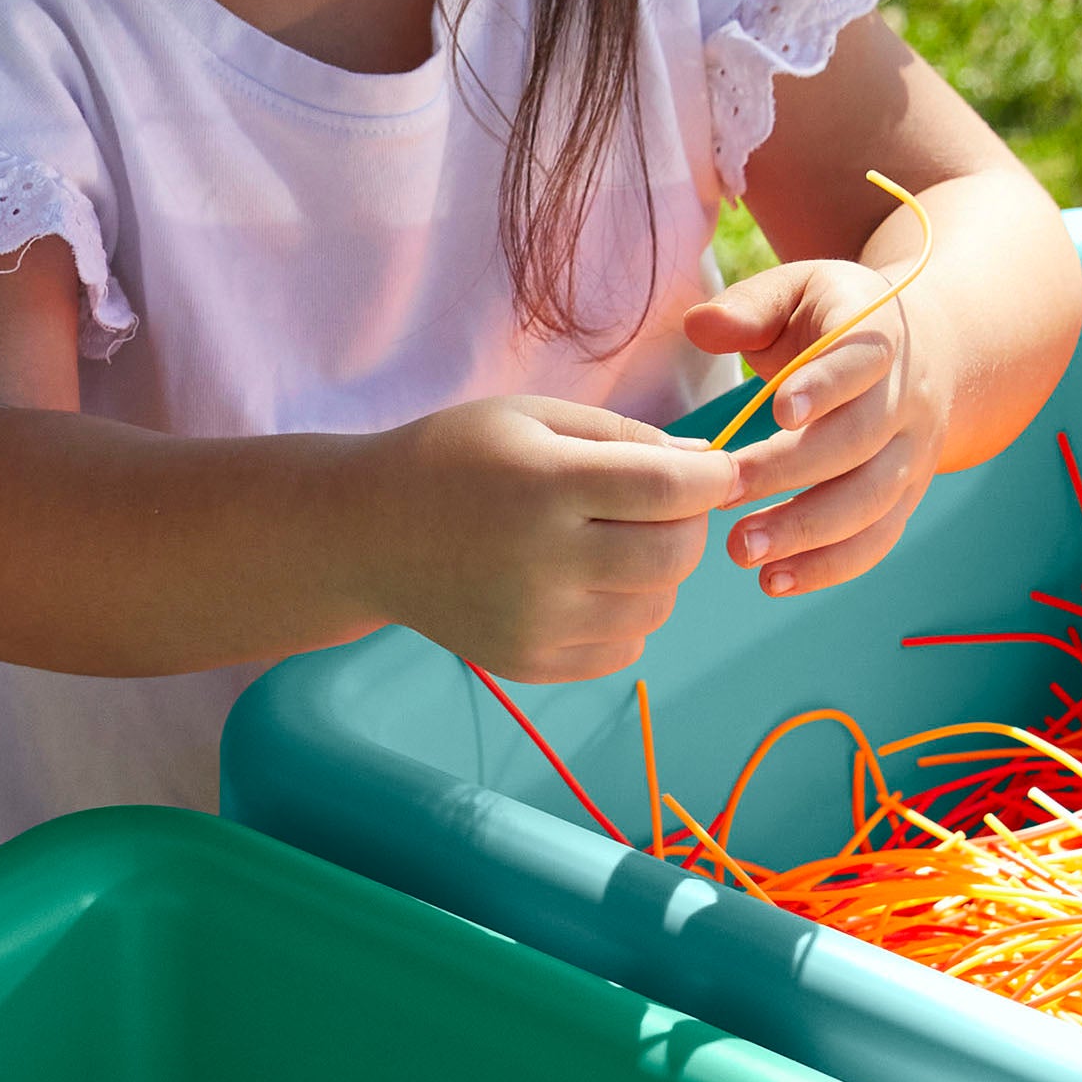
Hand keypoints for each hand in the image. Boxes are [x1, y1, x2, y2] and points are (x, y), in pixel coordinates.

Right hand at [358, 397, 740, 681]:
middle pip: (675, 556)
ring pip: (658, 607)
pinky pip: (624, 650)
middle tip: (664, 506)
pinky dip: (627, 617)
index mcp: (544, 485)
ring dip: (658, 573)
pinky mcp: (528, 663)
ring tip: (616, 543)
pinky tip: (588, 585)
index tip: (715, 470)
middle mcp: (542, 561)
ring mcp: (534, 622)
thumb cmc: (453, 460)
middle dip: (689, 525)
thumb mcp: (532, 418)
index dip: (712, 479)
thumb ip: (623, 435)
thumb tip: (705, 466)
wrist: (367, 535)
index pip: (670, 492)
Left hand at [685, 256, 956, 601]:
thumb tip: (697, 325)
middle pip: (860, 443)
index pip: (861, 362)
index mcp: (881, 338)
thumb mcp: (801, 291)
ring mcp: (912, 455)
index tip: (778, 410)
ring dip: (808, 533)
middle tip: (724, 495)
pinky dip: (829, 566)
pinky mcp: (906, 497)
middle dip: (791, 473)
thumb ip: (750, 306)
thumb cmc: (839, 321)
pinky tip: (775, 581)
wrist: (932, 350)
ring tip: (743, 552)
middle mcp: (907, 400)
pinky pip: (877, 539)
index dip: (825, 385)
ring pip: (872, 501)